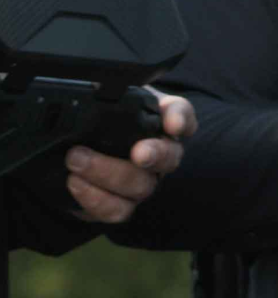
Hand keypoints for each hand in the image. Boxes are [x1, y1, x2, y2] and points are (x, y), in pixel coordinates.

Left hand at [67, 87, 197, 223]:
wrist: (76, 151)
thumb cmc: (96, 122)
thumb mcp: (104, 99)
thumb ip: (107, 91)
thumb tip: (96, 86)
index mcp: (160, 121)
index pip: (182, 114)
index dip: (181, 120)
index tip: (173, 125)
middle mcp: (160, 154)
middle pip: (170, 157)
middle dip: (155, 154)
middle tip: (138, 151)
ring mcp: (142, 182)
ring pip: (141, 186)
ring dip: (108, 173)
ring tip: (76, 159)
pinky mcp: (120, 205)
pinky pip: (117, 210)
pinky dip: (96, 199)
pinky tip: (75, 182)